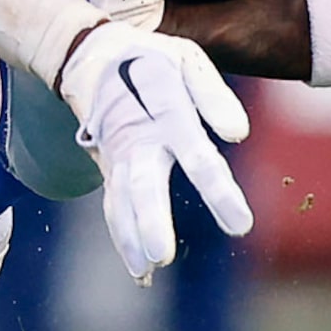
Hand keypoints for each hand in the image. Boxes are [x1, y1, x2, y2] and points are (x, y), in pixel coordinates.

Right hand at [55, 21, 251, 284]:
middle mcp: (134, 135)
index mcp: (161, 106)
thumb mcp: (186, 59)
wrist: (89, 58)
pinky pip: (114, 207)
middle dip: (150, 219)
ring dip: (130, 236)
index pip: (192, 149)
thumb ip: (213, 96)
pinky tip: (142, 272)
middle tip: (162, 256)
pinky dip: (123, 239)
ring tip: (147, 269)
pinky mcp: (109, 169)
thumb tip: (239, 135)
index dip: (215, 188)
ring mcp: (116, 155)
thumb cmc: (151, 60)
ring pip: (120, 199)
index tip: (241, 225)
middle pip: (141, 181)